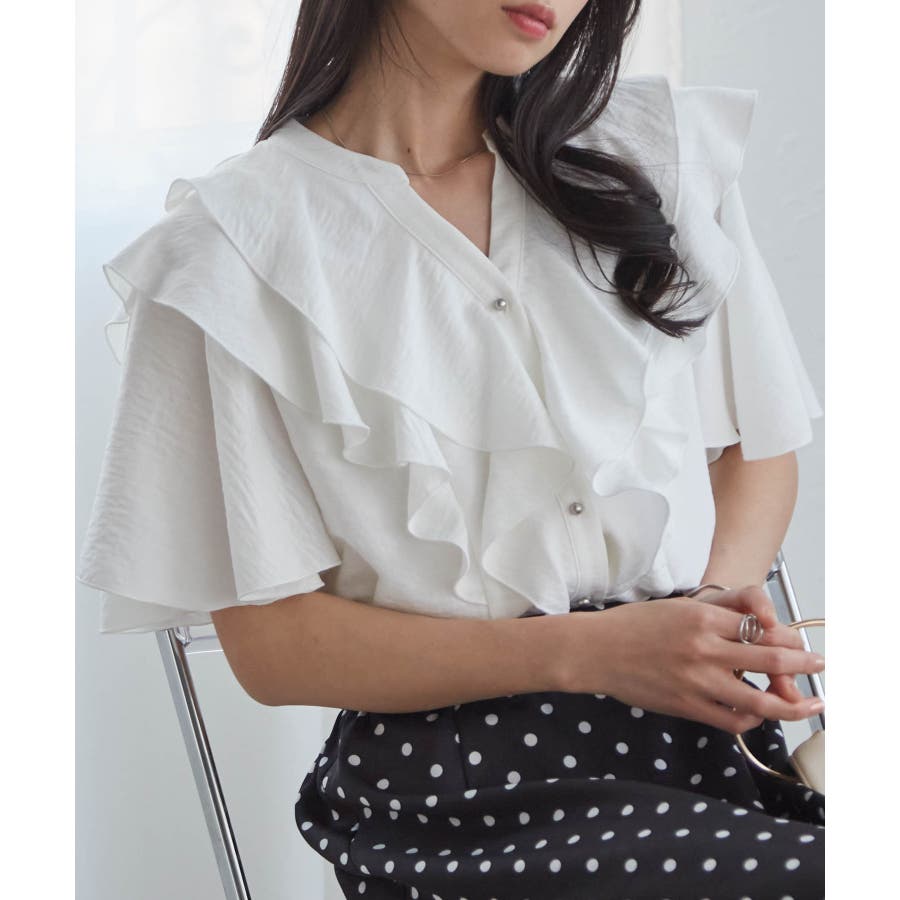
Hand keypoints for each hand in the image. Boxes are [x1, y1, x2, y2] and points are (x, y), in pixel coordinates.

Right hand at [561, 595, 824, 734]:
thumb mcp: (675, 608)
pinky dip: (752, 719)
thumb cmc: (631, 627)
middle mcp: (703, 647)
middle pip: (771, 658)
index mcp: (701, 616)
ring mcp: (696, 679)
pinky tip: (757, 714)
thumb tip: (752, 628)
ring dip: (792, 703)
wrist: (596, 650)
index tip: (797, 642)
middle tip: (819, 666)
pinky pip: (732, 718)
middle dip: (803, 664)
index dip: (786, 637)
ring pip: (759, 698)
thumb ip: (714, 617)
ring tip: (809, 705)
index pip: (759, 627)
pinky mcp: (686, 704)